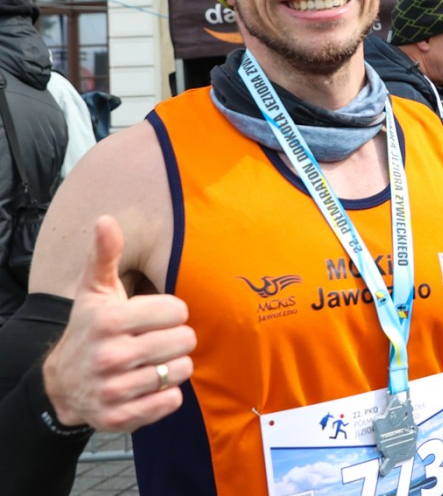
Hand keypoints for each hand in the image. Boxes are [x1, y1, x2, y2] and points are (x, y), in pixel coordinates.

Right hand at [42, 215, 196, 431]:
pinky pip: (171, 401)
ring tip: (153, 361)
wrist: (63, 383)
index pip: (178, 310)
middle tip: (157, 340)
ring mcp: (114, 389)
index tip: (155, 317)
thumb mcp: (95, 290)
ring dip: (174, 366)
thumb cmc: (90, 328)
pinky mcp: (120, 417)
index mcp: (109, 321)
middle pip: (184, 341)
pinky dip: (167, 394)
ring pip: (181, 371)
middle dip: (177, 339)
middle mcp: (110, 356)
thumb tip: (106, 220)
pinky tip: (149, 385)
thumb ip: (105, 255)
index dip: (172, 312)